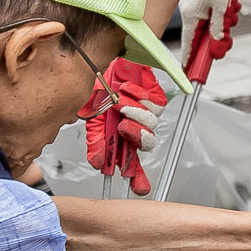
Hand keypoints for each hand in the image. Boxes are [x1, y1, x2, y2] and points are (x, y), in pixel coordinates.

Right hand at [79, 59, 168, 194]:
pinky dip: (140, 97)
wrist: (110, 61)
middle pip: (146, 144)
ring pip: (150, 124)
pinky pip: (155, 106)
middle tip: (123, 125)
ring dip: (133, 112)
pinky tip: (129, 90)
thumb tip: (96, 164)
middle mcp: (135, 128)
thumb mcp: (93, 117)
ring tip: (121, 101)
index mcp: (120, 137)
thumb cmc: (100, 86)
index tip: (139, 188)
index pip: (131, 163)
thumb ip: (97, 142)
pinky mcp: (157, 99)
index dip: (137, 177)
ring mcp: (148, 114)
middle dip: (135, 135)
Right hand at [178, 0, 242, 83]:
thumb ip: (218, 29)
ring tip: (231, 12)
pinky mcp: (208, 2)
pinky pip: (218, 17)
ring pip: (214, 27)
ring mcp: (200, 7)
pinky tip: (232, 5)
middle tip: (227, 39)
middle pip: (204, 37)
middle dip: (218, 38)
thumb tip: (216, 45)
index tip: (188, 72)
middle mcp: (192, 12)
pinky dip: (227, 15)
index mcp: (190, 14)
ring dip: (226, 24)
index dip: (189, 58)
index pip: (188, 42)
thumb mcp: (221, 9)